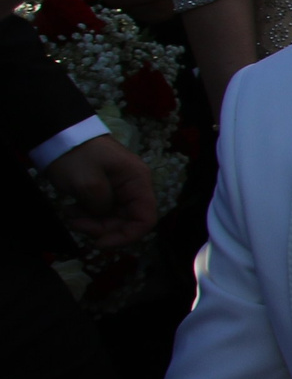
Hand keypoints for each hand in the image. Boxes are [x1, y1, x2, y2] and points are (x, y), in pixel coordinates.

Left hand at [44, 132, 156, 247]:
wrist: (58, 135)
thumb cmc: (76, 155)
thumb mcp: (87, 182)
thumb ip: (101, 206)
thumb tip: (104, 216)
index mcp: (137, 182)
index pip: (145, 219)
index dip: (126, 236)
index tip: (99, 243)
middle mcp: (133, 187)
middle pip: (127, 221)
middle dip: (101, 229)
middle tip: (75, 224)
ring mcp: (119, 189)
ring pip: (112, 218)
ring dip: (91, 223)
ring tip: (69, 214)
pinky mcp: (105, 190)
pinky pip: (102, 211)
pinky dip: (86, 216)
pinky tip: (71, 209)